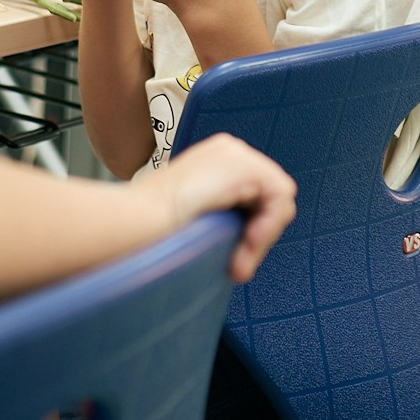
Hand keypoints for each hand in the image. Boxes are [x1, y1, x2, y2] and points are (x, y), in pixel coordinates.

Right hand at [147, 132, 297, 281]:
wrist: (140, 221)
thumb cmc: (153, 229)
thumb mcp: (194, 221)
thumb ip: (220, 222)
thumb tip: (243, 249)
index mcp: (213, 162)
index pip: (253, 196)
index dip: (249, 229)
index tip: (233, 262)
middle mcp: (229, 152)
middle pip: (269, 197)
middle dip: (258, 235)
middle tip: (238, 267)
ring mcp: (237, 155)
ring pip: (277, 200)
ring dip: (261, 237)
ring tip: (239, 262)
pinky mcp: (246, 166)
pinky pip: (279, 198)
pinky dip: (267, 227)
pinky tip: (247, 244)